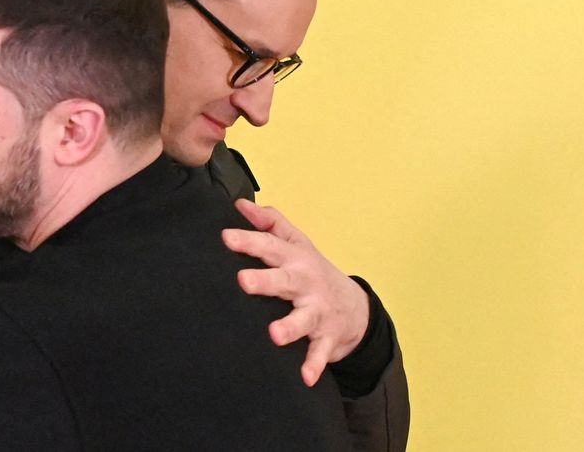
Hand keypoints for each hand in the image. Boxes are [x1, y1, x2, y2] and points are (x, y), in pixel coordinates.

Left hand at [221, 199, 368, 386]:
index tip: (226, 238)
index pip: (269, 247)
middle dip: (265, 281)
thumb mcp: (297, 243)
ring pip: (303, 319)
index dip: (248, 242)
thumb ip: (269, 223)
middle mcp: (306, 283)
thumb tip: (240, 204)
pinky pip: (319, 353)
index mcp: (295, 259)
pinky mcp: (327, 337)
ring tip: (274, 334)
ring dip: (290, 327)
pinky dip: (313, 365)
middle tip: (242, 281)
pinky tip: (304, 378)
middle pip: (284, 280)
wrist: (356, 307)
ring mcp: (318, 311)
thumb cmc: (313, 270)